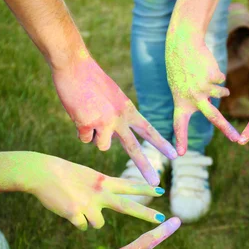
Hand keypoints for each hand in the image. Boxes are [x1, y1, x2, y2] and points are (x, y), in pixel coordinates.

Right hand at [24, 153, 164, 229]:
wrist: (41, 172)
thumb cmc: (62, 174)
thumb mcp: (87, 177)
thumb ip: (100, 190)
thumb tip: (104, 210)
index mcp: (103, 181)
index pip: (129, 186)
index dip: (145, 189)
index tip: (161, 191)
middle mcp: (100, 193)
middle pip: (127, 206)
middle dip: (146, 214)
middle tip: (162, 219)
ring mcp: (89, 205)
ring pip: (99, 224)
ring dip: (90, 220)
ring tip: (76, 206)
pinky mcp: (76, 215)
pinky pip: (83, 227)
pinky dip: (76, 221)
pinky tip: (67, 210)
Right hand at [52, 55, 176, 185]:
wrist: (73, 65)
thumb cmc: (91, 79)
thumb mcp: (113, 97)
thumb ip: (117, 117)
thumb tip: (110, 138)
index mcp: (129, 110)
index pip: (149, 130)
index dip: (162, 144)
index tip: (175, 156)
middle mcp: (120, 118)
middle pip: (134, 148)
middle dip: (145, 167)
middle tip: (156, 184)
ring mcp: (104, 122)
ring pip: (103, 146)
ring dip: (96, 138)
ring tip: (90, 117)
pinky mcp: (86, 124)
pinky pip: (84, 139)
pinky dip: (80, 130)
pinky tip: (78, 114)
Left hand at [166, 33, 238, 154]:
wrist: (183, 45)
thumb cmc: (180, 67)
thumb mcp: (181, 87)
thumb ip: (193, 100)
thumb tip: (215, 106)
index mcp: (181, 102)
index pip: (179, 125)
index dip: (181, 139)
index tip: (181, 154)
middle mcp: (193, 98)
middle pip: (214, 117)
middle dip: (227, 130)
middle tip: (237, 140)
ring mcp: (204, 88)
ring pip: (222, 94)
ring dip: (220, 89)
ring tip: (208, 77)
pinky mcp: (213, 77)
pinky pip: (221, 81)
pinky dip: (217, 76)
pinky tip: (207, 68)